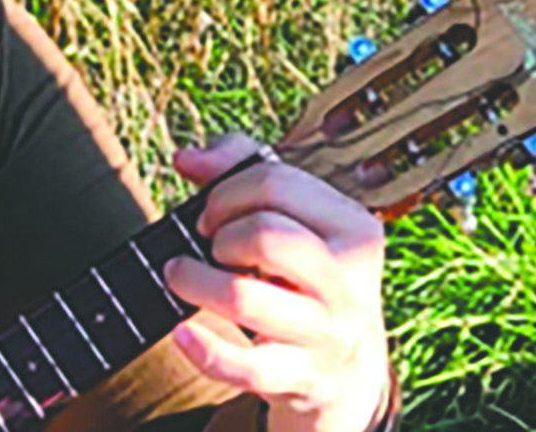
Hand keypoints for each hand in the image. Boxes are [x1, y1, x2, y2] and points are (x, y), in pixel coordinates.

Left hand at [161, 135, 390, 431]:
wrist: (347, 366)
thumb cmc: (306, 273)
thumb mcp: (295, 217)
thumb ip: (239, 169)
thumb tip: (187, 158)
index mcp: (354, 227)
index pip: (275, 183)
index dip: (225, 192)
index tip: (211, 214)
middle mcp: (349, 280)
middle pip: (263, 235)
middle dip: (220, 235)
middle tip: (209, 247)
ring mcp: (327, 333)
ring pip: (244, 298)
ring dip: (196, 282)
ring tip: (182, 277)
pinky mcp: (302, 377)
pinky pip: (245, 366)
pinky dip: (204, 349)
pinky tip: (182, 331)